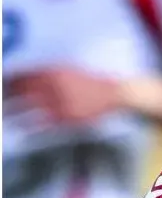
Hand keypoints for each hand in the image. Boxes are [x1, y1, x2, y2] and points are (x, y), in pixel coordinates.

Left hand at [7, 67, 122, 125]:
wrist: (114, 93)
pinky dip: (26, 127)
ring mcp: (58, 102)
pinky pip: (38, 124)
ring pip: (24, 109)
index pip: (19, 76)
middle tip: (0, 102)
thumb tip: (19, 76)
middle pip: (18, 92)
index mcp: (52, 72)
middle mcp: (52, 86)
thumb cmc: (88, 82)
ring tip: (4, 116)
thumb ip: (45, 72)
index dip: (6, 81)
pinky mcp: (64, 118)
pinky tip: (20, 128)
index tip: (2, 85)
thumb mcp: (67, 70)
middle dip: (4, 97)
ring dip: (9, 113)